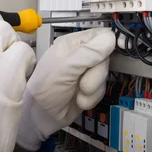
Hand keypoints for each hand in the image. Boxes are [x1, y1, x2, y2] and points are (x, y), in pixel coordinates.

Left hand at [15, 28, 115, 151]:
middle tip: (82, 83)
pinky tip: (79, 99)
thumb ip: (88, 53)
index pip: (100, 35)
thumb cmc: (45, 87)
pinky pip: (102, 89)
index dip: (108, 44)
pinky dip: (92, 98)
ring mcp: (86, 72)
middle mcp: (81, 55)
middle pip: (106, 58)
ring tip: (78, 92)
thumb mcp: (65, 67)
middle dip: (96, 74)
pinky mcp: (90, 87)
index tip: (109, 56)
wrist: (42, 115)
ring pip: (105, 76)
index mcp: (72, 43)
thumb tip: (110, 38)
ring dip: (93, 89)